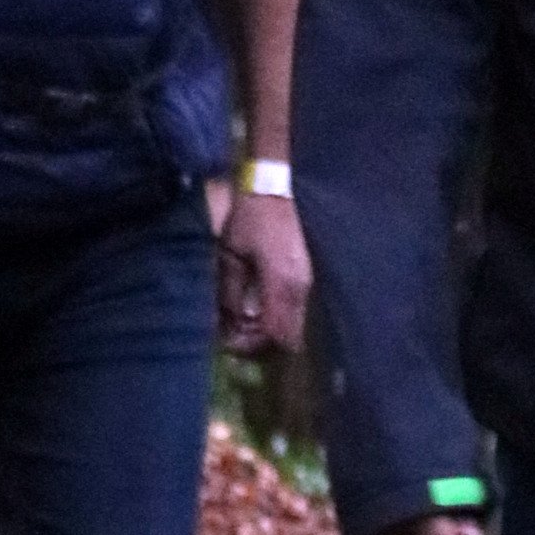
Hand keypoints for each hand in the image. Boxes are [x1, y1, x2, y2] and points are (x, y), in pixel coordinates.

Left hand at [217, 184, 310, 356]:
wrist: (272, 189)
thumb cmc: (248, 218)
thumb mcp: (230, 255)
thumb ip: (230, 292)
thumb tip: (228, 323)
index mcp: (281, 282)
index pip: (274, 333)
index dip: (251, 345)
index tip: (228, 343)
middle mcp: (299, 287)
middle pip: (289, 336)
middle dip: (261, 344)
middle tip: (234, 337)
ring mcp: (306, 281)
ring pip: (294, 325)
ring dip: (269, 332)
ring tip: (243, 324)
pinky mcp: (305, 275)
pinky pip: (295, 310)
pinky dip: (277, 317)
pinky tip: (257, 308)